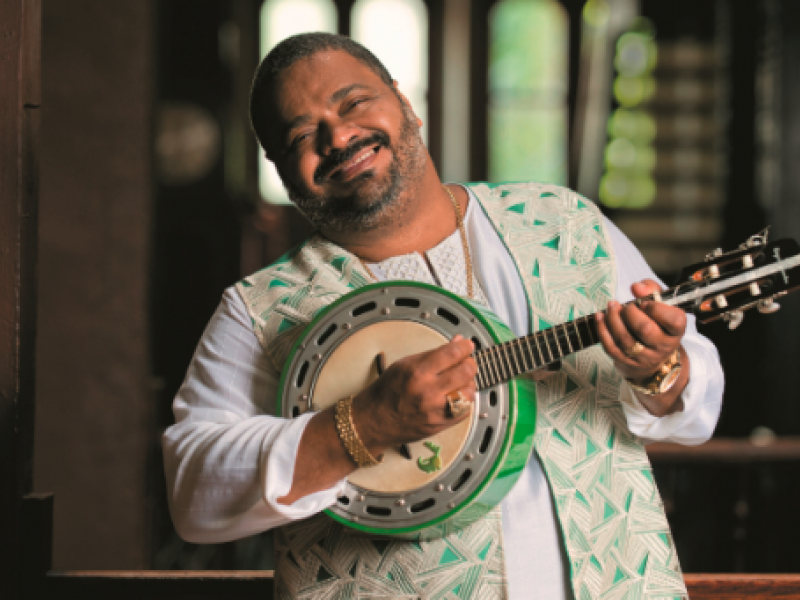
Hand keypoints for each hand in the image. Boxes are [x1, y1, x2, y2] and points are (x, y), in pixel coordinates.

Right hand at [350, 335, 476, 454]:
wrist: (375, 420)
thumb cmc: (388, 391)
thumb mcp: (405, 364)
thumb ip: (433, 354)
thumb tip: (457, 342)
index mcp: (417, 372)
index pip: (452, 354)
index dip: (464, 346)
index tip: (467, 345)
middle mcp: (429, 392)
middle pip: (466, 371)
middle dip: (469, 363)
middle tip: (465, 362)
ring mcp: (437, 410)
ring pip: (470, 392)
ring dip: (469, 383)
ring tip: (459, 381)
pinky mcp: (441, 424)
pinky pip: (466, 409)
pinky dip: (464, 399)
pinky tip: (455, 395)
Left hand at [596, 279, 688, 414]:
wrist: (653, 356)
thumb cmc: (656, 323)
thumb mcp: (661, 305)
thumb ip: (651, 290)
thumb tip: (637, 287)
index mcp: (676, 331)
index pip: (674, 320)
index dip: (657, 308)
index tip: (645, 302)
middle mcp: (663, 346)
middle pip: (645, 329)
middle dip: (630, 313)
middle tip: (625, 305)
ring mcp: (645, 357)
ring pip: (625, 339)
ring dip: (613, 319)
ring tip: (611, 307)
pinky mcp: (627, 362)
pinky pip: (611, 348)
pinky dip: (602, 330)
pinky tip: (600, 317)